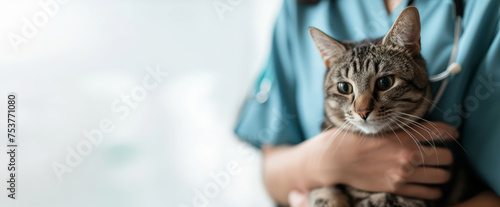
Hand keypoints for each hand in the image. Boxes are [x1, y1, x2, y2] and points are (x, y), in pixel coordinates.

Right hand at [299, 122, 457, 199]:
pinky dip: (434, 191)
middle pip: (446, 157)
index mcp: (403, 135)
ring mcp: (403, 173)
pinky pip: (428, 193)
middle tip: (440, 155)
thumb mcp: (379, 128)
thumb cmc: (354, 140)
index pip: (439, 132)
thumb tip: (423, 129)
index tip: (452, 134)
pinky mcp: (396, 187)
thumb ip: (401, 129)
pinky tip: (430, 187)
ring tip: (437, 172)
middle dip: (446, 156)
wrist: (335, 160)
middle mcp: (407, 154)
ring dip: (442, 173)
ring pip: (441, 176)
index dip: (451, 132)